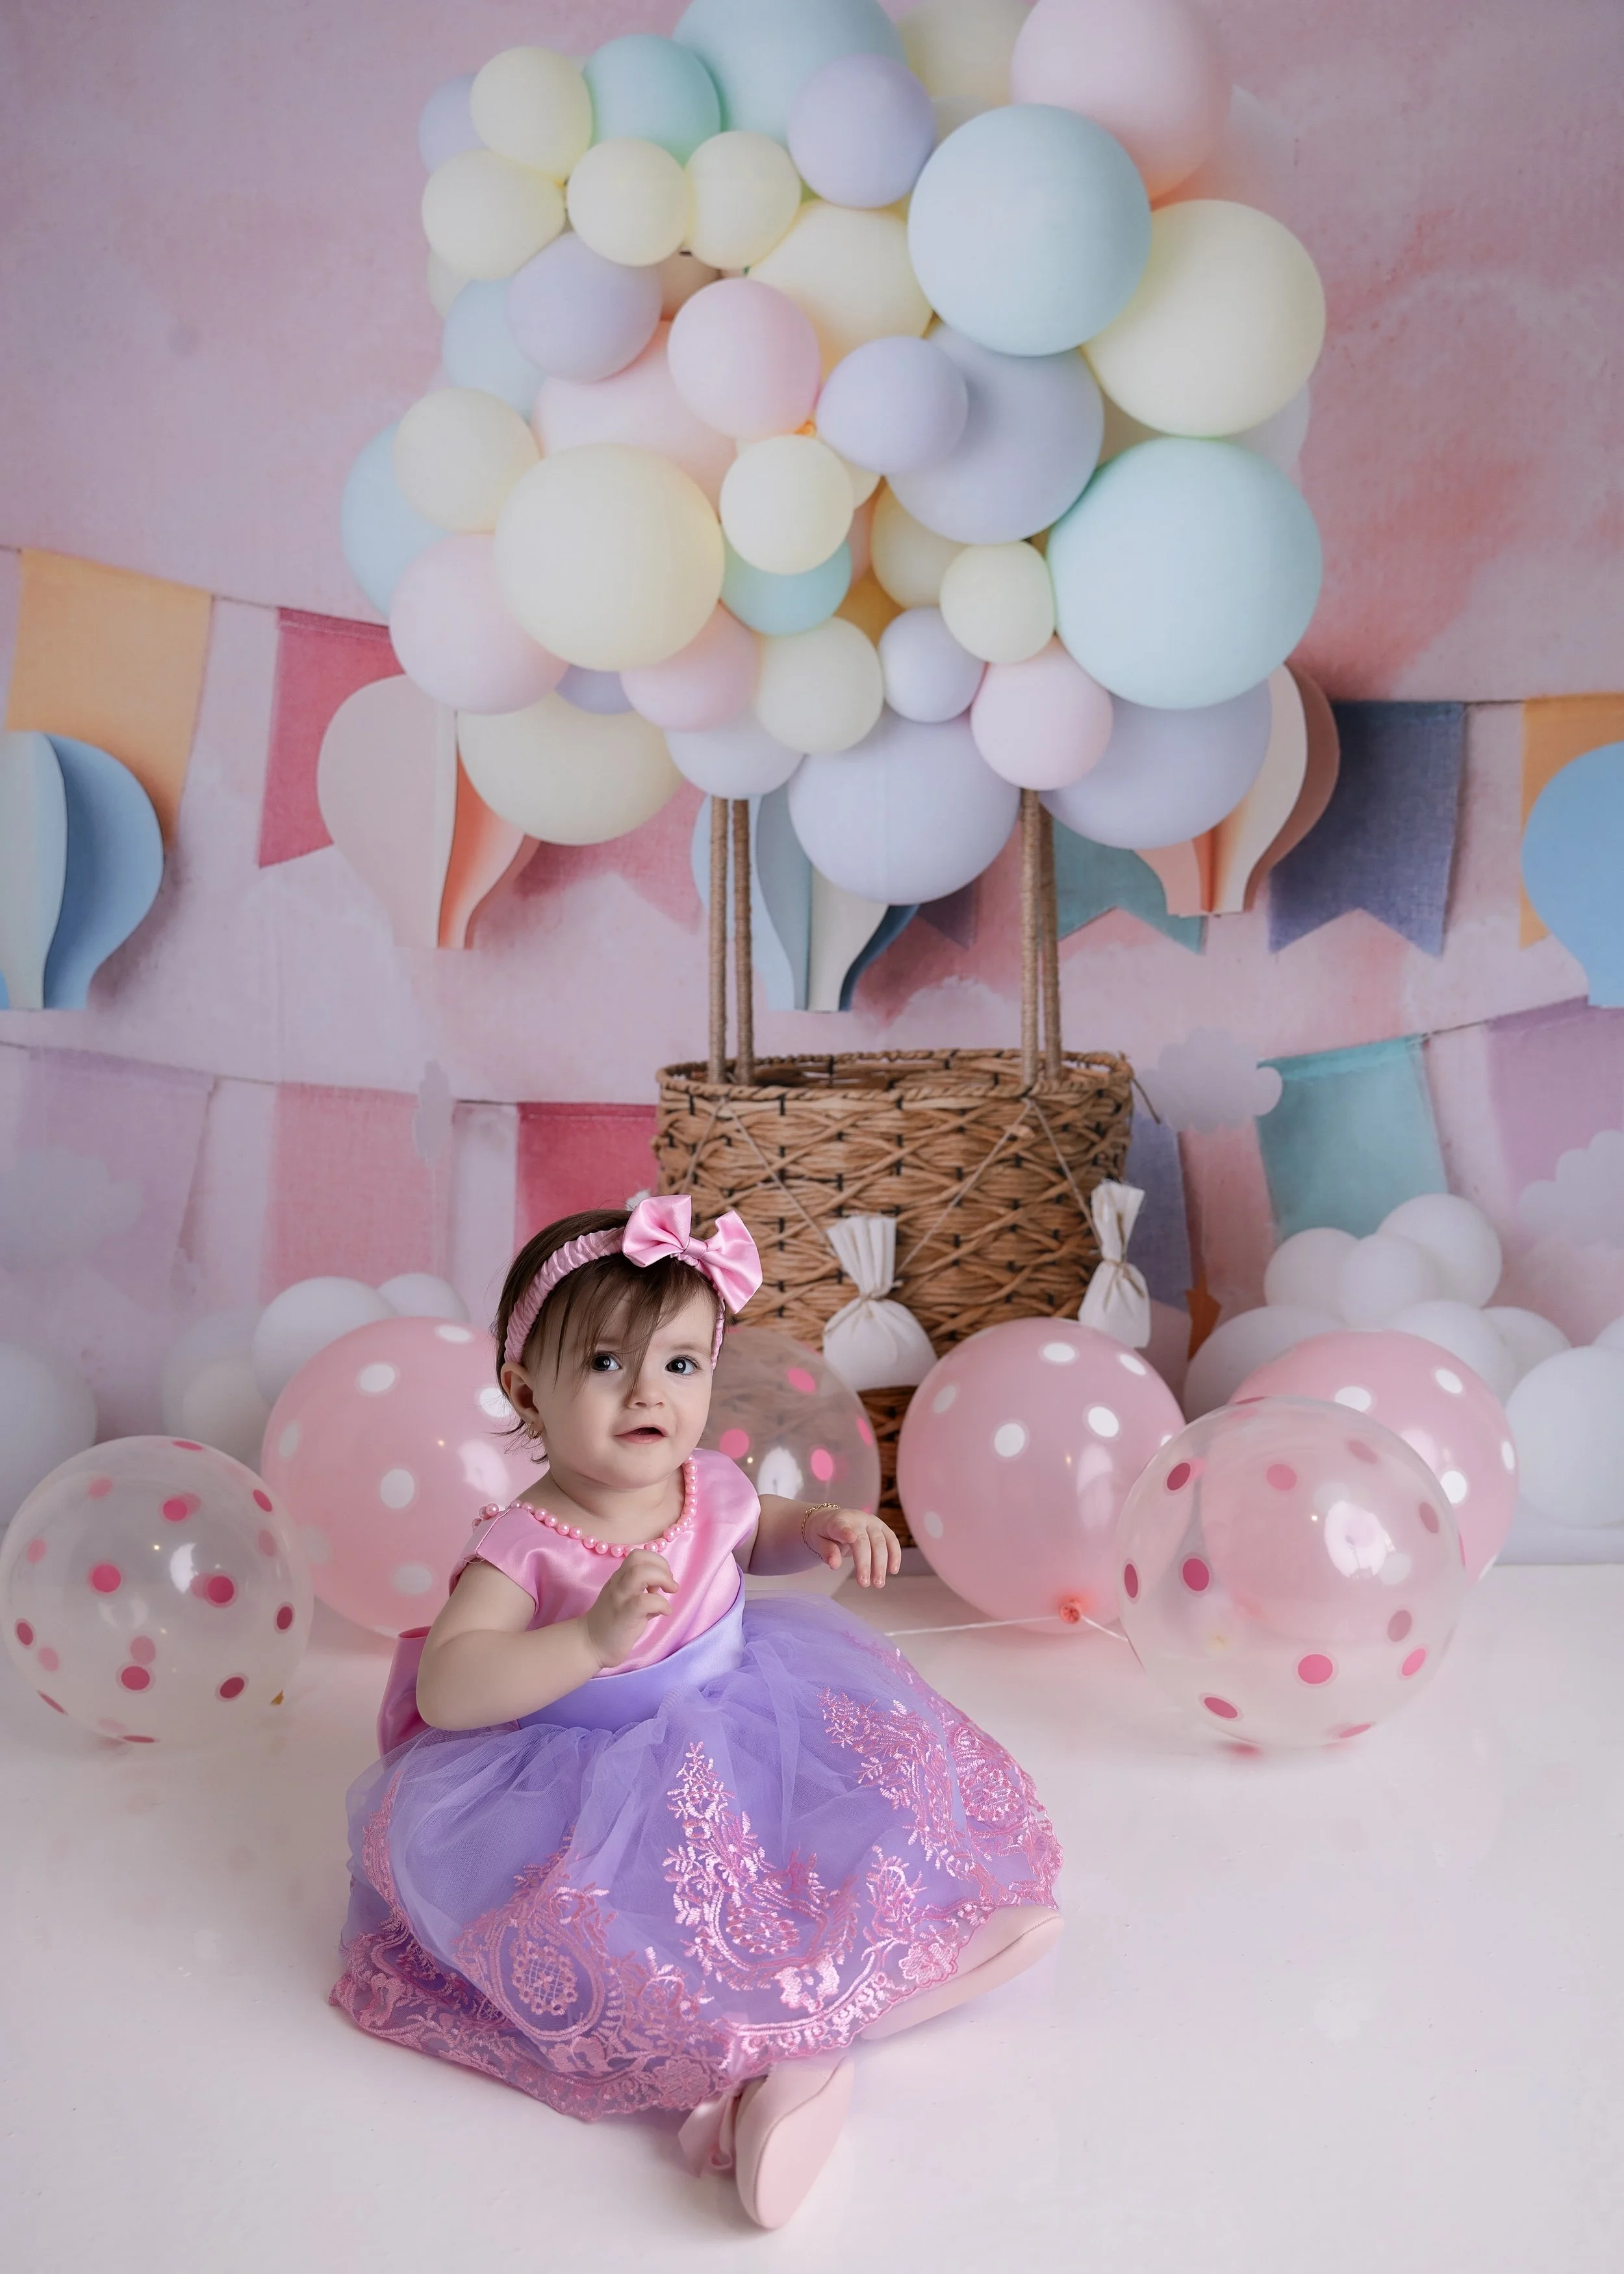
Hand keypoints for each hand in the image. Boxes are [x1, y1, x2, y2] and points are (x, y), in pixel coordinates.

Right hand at [584, 1550, 676, 1667]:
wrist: (591, 1645)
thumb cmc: (613, 1623)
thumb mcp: (628, 1600)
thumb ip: (644, 1591)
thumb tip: (664, 1588)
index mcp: (619, 1578)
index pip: (638, 1555)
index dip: (656, 1561)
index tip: (664, 1578)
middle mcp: (618, 1583)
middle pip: (638, 1557)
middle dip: (662, 1566)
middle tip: (670, 1585)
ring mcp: (619, 1597)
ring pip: (640, 1573)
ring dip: (662, 1578)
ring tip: (669, 1593)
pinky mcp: (624, 1615)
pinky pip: (644, 1601)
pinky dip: (661, 1604)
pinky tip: (665, 1612)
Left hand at [802, 1506, 901, 1589]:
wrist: (833, 1521)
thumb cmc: (825, 1534)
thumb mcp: (818, 1542)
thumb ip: (826, 1551)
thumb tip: (835, 1565)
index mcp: (837, 1521)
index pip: (840, 1526)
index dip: (845, 1532)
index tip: (851, 1538)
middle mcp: (857, 1518)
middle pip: (863, 1541)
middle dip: (866, 1563)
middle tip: (864, 1584)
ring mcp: (872, 1521)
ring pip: (881, 1542)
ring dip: (881, 1564)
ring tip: (878, 1583)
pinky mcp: (882, 1527)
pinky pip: (892, 1540)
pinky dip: (895, 1555)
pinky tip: (893, 1570)